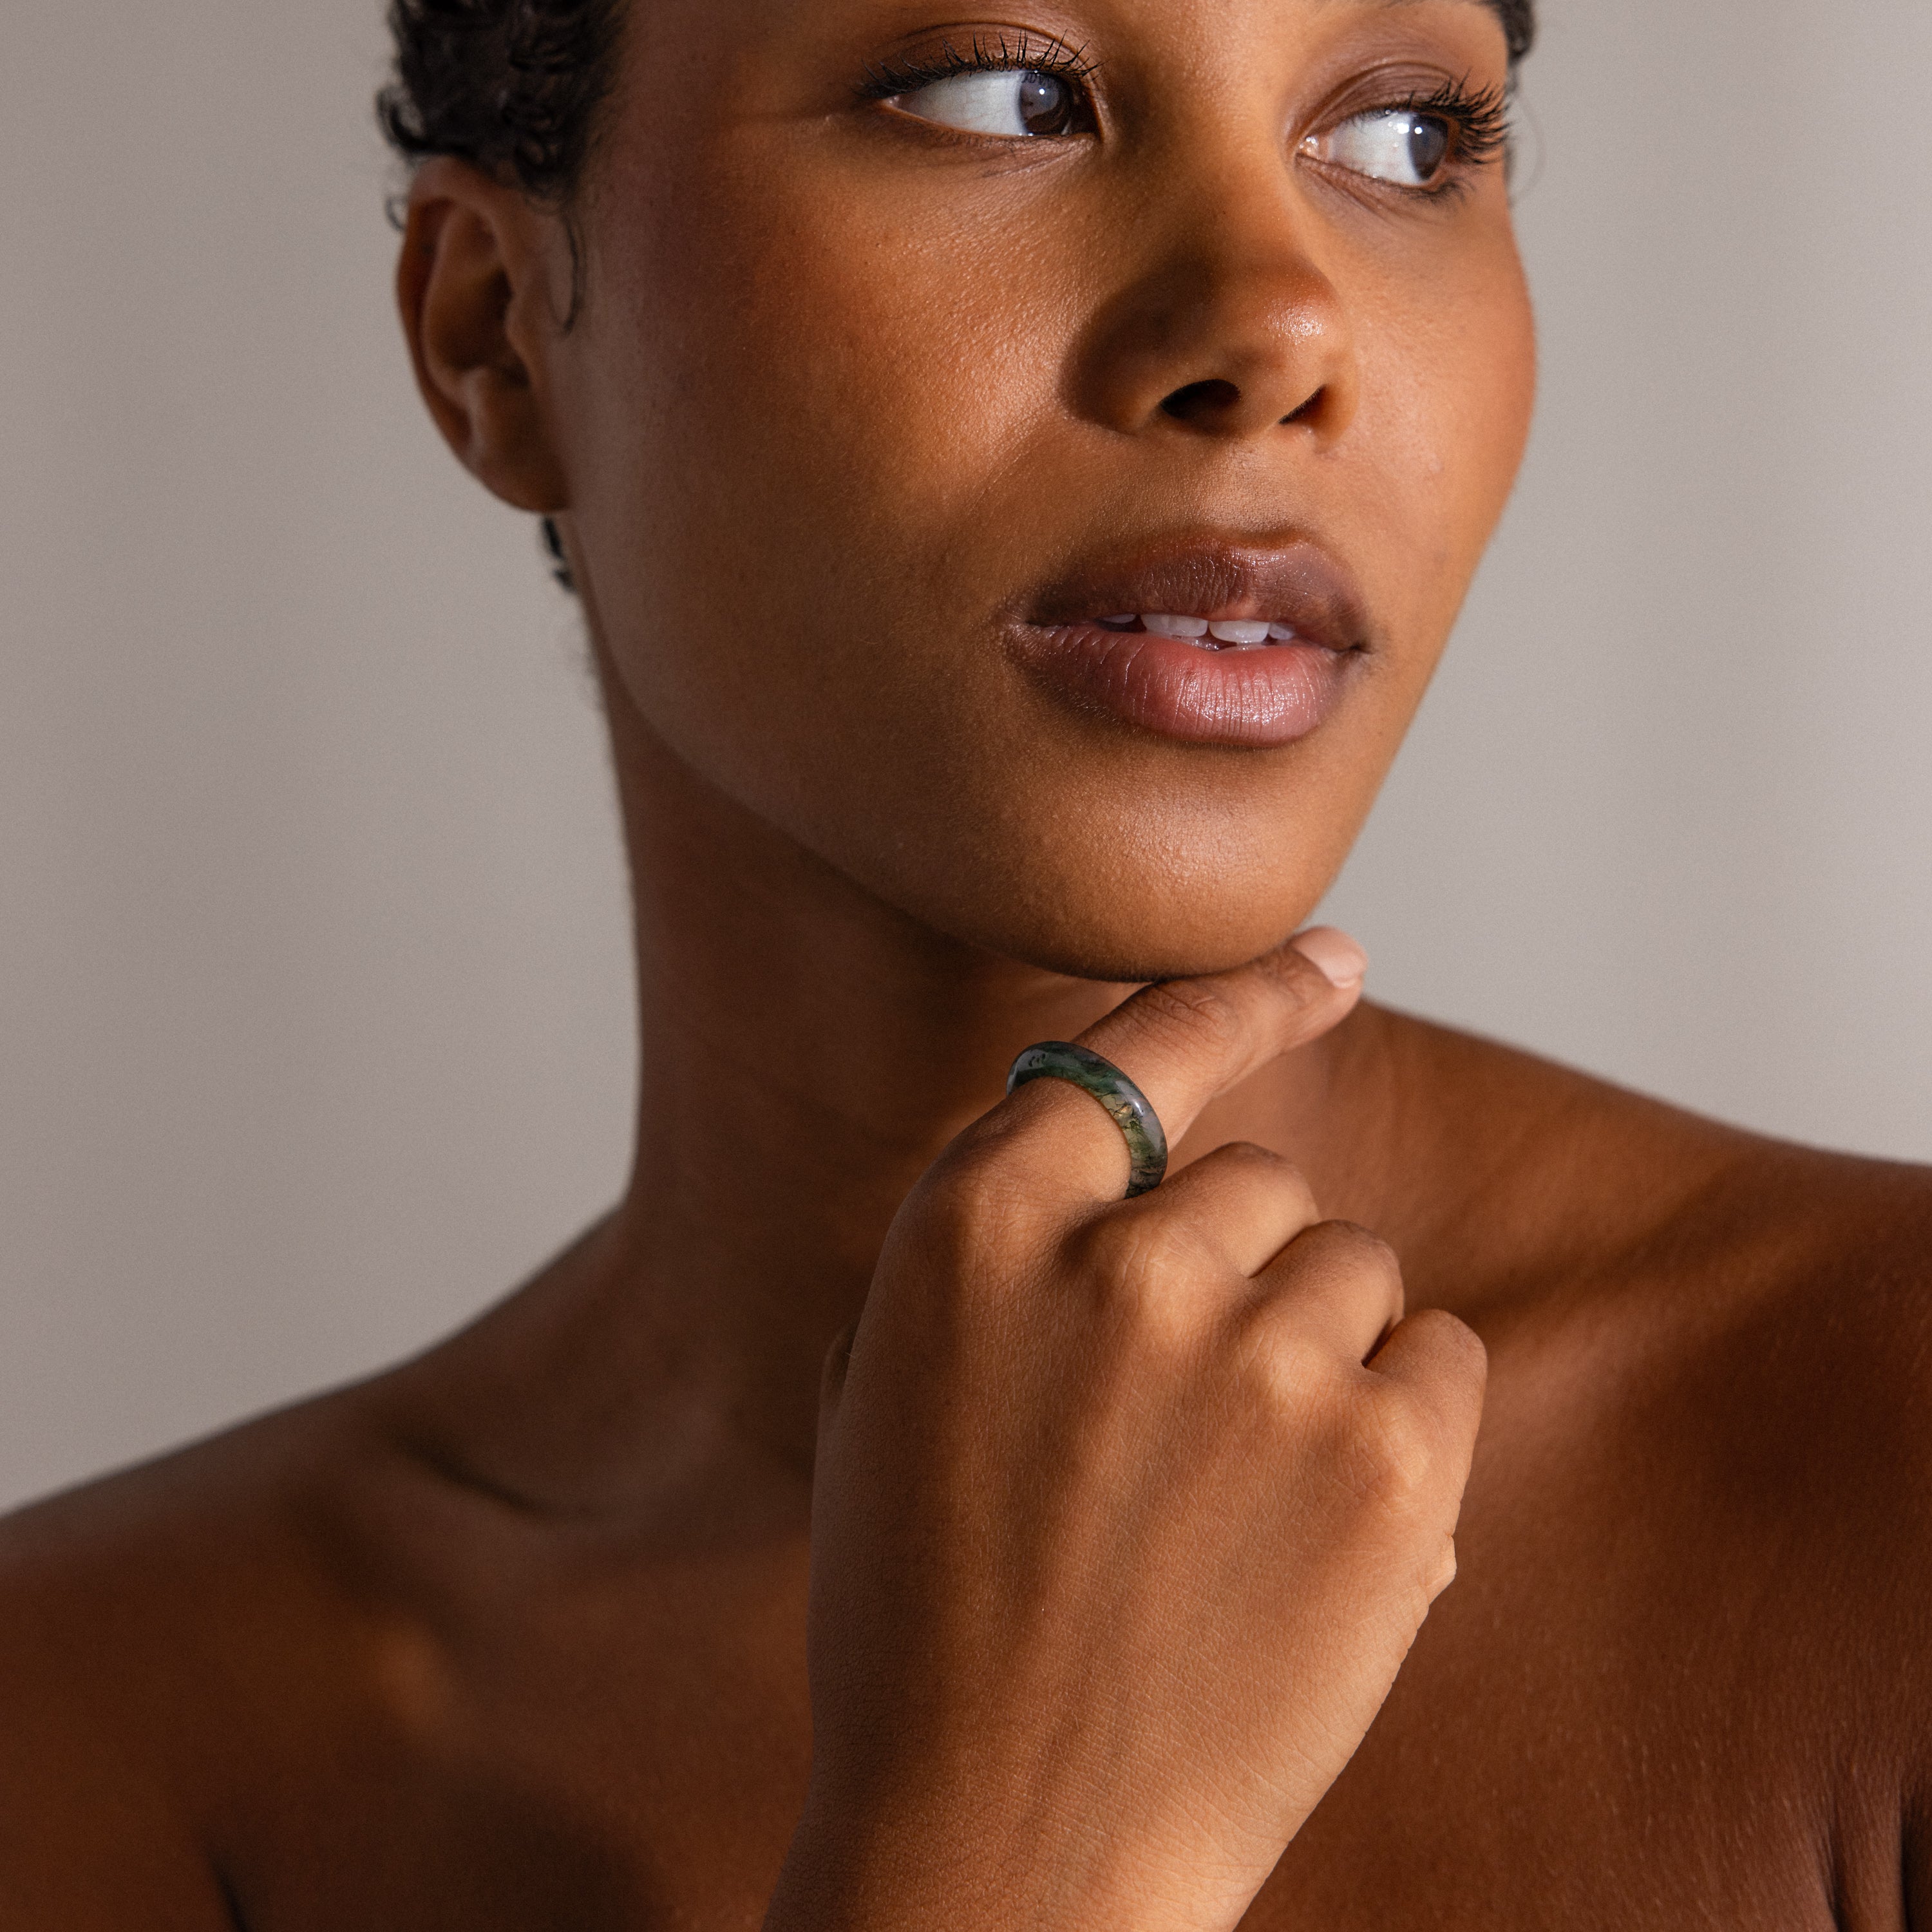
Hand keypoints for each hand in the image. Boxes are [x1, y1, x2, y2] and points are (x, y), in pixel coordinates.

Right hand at [768, 934, 1485, 1931]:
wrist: (1003, 1844)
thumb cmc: (926, 1618)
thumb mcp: (882, 1390)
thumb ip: (990, 1252)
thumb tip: (1117, 1158)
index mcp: (976, 1233)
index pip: (1137, 1050)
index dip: (1244, 994)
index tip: (1331, 957)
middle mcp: (1122, 1264)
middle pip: (1258, 1180)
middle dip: (1237, 1270)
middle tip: (1183, 1418)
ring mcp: (1262, 1361)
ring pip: (1355, 1267)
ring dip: (1317, 1348)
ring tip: (1237, 1492)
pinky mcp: (1386, 1465)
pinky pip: (1442, 1354)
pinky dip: (1404, 1418)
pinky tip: (1322, 1524)